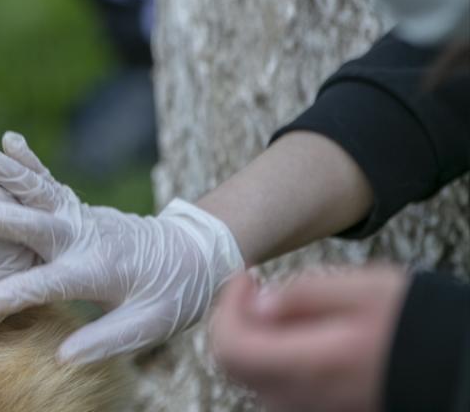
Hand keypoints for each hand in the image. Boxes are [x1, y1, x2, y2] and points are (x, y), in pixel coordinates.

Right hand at [0, 132, 244, 363]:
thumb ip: (104, 340)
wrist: (194, 255)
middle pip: (35, 224)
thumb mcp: (147, 326)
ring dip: (1, 169)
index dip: (8, 295)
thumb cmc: (171, 297)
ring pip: (36, 189)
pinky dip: (26, 159)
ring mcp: (79, 215)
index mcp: (96, 272)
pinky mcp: (76, 204)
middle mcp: (84, 237)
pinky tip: (7, 138)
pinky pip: (47, 178)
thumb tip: (62, 358)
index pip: (45, 285)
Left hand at [210, 266, 409, 411]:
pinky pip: (278, 385)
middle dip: (239, 317)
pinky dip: (277, 355)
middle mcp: (299, 399)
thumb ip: (302, 294)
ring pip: (255, 374)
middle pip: (236, 362)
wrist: (453, 369)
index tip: (248, 276)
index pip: (231, 346)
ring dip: (258, 336)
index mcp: (308, 366)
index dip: (227, 306)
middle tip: (261, 287)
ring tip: (290, 308)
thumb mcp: (362, 288)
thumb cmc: (412, 323)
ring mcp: (307, 411)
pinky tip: (303, 333)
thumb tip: (258, 304)